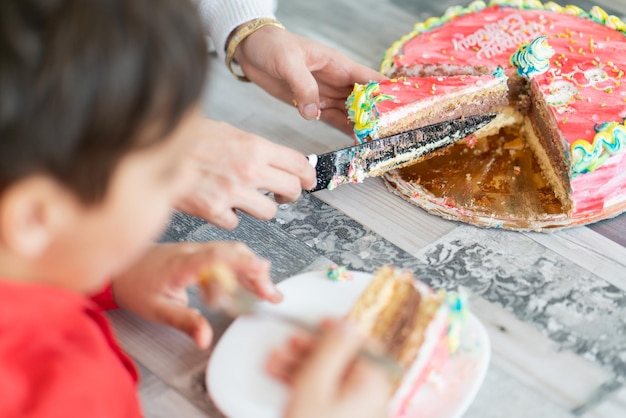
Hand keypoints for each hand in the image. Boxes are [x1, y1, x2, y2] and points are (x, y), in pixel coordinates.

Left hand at [111, 242, 279, 348]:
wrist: (119, 269)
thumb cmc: (135, 285)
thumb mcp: (157, 310)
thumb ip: (185, 322)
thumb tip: (206, 338)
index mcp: (182, 264)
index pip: (218, 257)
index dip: (242, 261)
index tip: (263, 269)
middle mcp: (193, 251)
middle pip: (233, 253)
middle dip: (256, 272)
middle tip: (270, 295)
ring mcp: (197, 250)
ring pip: (233, 253)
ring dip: (252, 272)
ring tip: (268, 293)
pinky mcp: (200, 253)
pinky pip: (226, 257)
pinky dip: (242, 270)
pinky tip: (251, 286)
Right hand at [174, 118, 315, 228]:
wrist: (153, 150)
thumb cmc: (188, 139)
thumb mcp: (228, 133)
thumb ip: (255, 148)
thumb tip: (278, 160)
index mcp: (254, 147)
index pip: (299, 164)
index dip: (309, 175)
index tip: (308, 181)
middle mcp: (248, 170)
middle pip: (292, 190)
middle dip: (289, 194)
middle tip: (282, 194)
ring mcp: (232, 193)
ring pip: (269, 212)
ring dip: (260, 207)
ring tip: (245, 197)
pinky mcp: (214, 211)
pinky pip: (236, 222)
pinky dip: (229, 216)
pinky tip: (219, 203)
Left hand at [235, 26, 385, 133]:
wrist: (251, 50)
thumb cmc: (272, 46)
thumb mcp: (288, 62)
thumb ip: (303, 86)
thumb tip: (314, 112)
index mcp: (338, 65)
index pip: (371, 80)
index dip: (387, 94)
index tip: (399, 111)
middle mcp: (337, 80)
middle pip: (365, 101)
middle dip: (377, 117)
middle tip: (387, 136)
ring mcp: (326, 93)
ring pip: (352, 113)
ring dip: (362, 127)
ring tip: (374, 144)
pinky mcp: (313, 104)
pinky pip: (334, 119)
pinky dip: (344, 130)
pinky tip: (354, 142)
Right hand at [266, 320, 391, 417]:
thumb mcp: (315, 385)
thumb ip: (331, 350)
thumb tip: (347, 324)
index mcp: (372, 383)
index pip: (361, 344)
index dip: (337, 329)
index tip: (316, 321)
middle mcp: (368, 398)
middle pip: (342, 361)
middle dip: (310, 349)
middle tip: (288, 343)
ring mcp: (354, 412)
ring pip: (329, 379)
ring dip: (300, 366)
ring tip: (274, 362)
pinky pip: (324, 397)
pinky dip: (302, 386)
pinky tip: (280, 380)